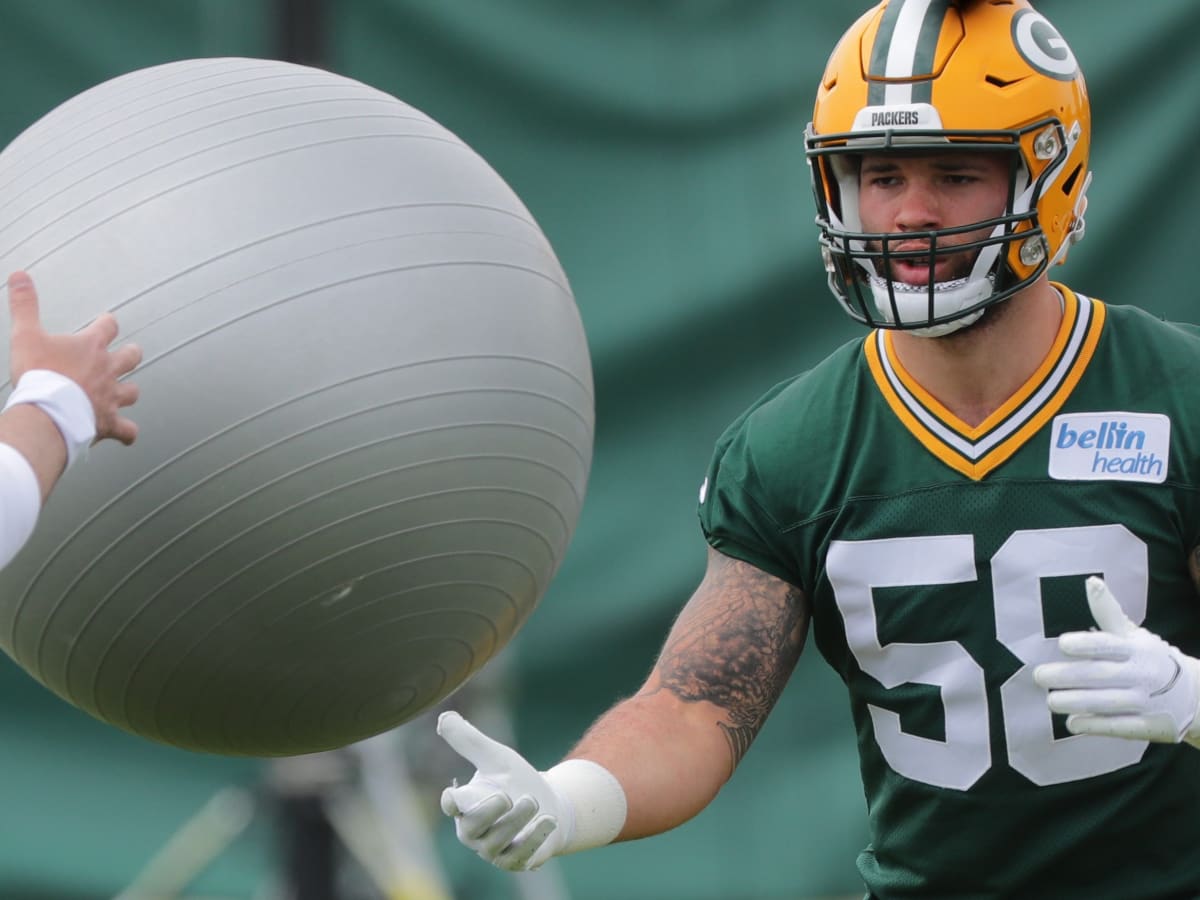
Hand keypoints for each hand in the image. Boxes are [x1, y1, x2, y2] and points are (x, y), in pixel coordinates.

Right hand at [8, 271, 140, 444]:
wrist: (47, 412)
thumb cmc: (38, 375)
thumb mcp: (26, 335)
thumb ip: (24, 305)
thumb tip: (20, 276)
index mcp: (91, 347)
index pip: (109, 326)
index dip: (108, 323)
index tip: (107, 322)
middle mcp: (107, 370)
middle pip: (131, 357)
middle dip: (129, 355)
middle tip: (128, 354)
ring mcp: (111, 397)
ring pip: (132, 392)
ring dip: (129, 391)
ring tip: (125, 392)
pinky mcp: (109, 422)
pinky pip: (127, 430)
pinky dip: (127, 432)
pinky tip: (126, 434)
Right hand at [437, 711, 569, 870]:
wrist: (549, 805)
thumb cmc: (515, 780)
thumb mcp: (495, 756)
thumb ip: (469, 739)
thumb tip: (443, 716)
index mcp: (465, 804)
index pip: (452, 805)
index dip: (451, 802)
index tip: (454, 797)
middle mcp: (474, 831)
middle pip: (471, 827)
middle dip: (488, 812)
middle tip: (506, 796)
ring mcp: (493, 850)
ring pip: (497, 843)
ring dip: (516, 821)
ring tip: (534, 801)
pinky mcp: (515, 861)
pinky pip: (520, 856)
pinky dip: (534, 839)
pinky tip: (548, 820)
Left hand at [1034, 576, 1199, 743]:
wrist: (1196, 694)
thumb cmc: (1150, 658)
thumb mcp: (1134, 634)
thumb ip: (1108, 612)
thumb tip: (1091, 582)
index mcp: (1135, 649)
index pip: (1108, 645)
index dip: (1086, 644)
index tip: (1063, 644)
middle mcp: (1140, 674)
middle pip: (1100, 675)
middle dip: (1068, 677)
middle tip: (1040, 676)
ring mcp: (1145, 701)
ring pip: (1106, 703)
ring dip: (1076, 702)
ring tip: (1051, 700)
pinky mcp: (1148, 725)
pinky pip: (1118, 727)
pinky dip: (1094, 725)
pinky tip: (1072, 722)